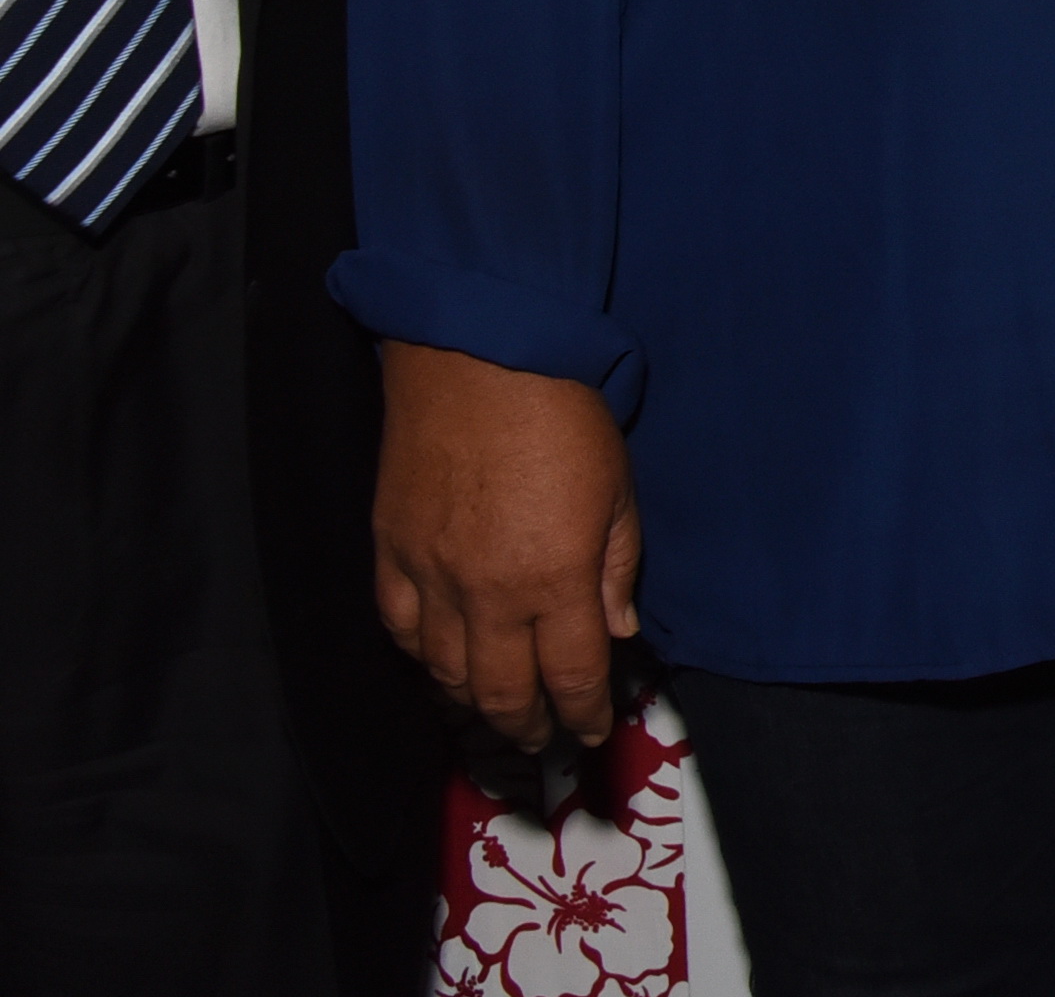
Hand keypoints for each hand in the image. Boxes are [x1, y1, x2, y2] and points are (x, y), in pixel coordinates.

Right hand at [372, 342, 640, 751]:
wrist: (479, 360)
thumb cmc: (564, 416)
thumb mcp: (618, 491)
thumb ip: (615, 569)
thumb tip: (616, 631)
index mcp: (555, 580)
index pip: (570, 676)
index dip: (582, 714)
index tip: (592, 733)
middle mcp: (488, 594)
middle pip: (503, 691)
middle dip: (527, 725)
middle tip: (542, 740)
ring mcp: (431, 577)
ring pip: (445, 672)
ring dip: (473, 702)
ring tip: (496, 712)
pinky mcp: (390, 552)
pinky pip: (400, 629)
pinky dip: (421, 658)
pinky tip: (439, 664)